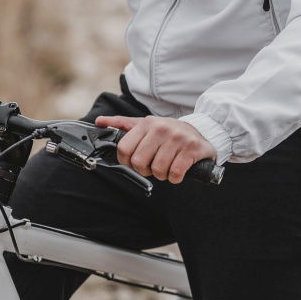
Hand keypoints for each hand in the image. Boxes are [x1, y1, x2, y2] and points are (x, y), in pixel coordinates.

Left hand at [94, 115, 215, 183]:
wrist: (201, 130)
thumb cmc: (168, 132)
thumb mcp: (145, 124)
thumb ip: (122, 124)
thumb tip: (99, 121)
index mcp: (146, 124)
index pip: (124, 149)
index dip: (127, 162)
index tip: (135, 162)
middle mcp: (161, 128)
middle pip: (139, 162)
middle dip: (145, 170)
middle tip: (153, 166)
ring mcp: (177, 138)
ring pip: (158, 170)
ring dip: (162, 175)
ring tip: (167, 166)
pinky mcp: (192, 149)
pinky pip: (175, 173)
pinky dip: (175, 178)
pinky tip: (178, 171)